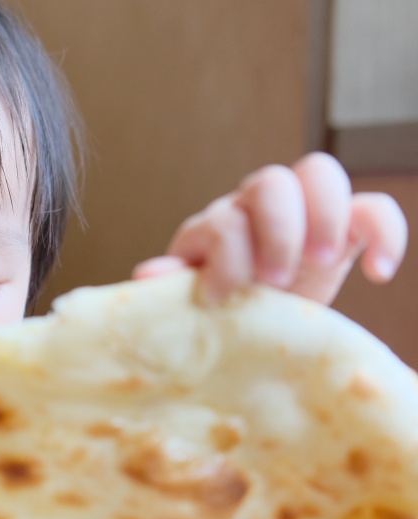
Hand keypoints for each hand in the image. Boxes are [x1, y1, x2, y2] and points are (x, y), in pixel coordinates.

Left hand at [133, 152, 407, 305]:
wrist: (252, 331)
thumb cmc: (217, 316)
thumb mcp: (191, 307)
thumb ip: (173, 287)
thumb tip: (147, 276)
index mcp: (215, 230)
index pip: (225, 218)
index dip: (226, 253)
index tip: (223, 297)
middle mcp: (256, 212)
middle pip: (271, 182)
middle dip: (277, 229)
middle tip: (276, 280)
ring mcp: (303, 215)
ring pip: (319, 173)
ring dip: (323, 216)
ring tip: (320, 264)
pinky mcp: (344, 232)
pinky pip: (373, 208)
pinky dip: (384, 233)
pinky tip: (379, 272)